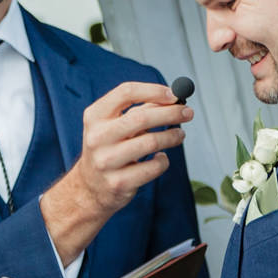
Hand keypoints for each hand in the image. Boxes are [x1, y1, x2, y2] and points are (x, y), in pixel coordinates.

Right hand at [42, 82, 192, 260]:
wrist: (90, 187)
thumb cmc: (108, 149)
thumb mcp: (114, 125)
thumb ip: (140, 110)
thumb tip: (172, 98)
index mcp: (95, 116)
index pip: (126, 92)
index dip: (154, 91)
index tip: (174, 94)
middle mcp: (98, 137)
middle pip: (141, 117)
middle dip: (171, 113)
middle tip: (187, 113)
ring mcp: (107, 161)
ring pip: (151, 143)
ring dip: (172, 137)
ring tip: (179, 135)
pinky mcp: (119, 182)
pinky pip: (153, 167)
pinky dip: (163, 161)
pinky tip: (161, 158)